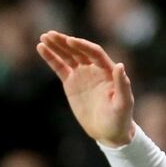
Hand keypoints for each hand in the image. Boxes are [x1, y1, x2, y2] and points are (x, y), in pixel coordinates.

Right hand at [37, 31, 134, 146]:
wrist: (109, 132)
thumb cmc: (120, 118)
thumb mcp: (123, 103)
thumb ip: (122, 85)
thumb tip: (120, 65)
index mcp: (108, 71)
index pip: (95, 53)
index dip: (83, 46)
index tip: (70, 40)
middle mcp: (95, 69)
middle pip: (79, 51)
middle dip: (65, 42)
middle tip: (50, 34)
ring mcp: (82, 74)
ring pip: (68, 56)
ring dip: (56, 46)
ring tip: (43, 37)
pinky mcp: (71, 83)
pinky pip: (60, 67)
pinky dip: (51, 58)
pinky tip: (41, 48)